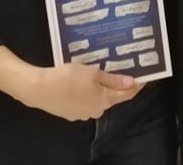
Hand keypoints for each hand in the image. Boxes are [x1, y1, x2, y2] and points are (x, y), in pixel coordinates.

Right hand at [17, 62, 142, 120]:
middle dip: (118, 85)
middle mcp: (96, 110)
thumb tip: (131, 83)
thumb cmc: (68, 78)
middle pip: (112, 97)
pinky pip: (84, 101)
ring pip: (97, 99)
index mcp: (104, 100)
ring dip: (101, 88)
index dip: (136, 85)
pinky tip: (81, 82)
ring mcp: (82, 113)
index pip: (126, 94)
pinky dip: (87, 92)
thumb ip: (112, 79)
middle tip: (121, 68)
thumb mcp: (92, 73)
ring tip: (99, 72)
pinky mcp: (70, 112)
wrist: (38, 88)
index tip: (144, 75)